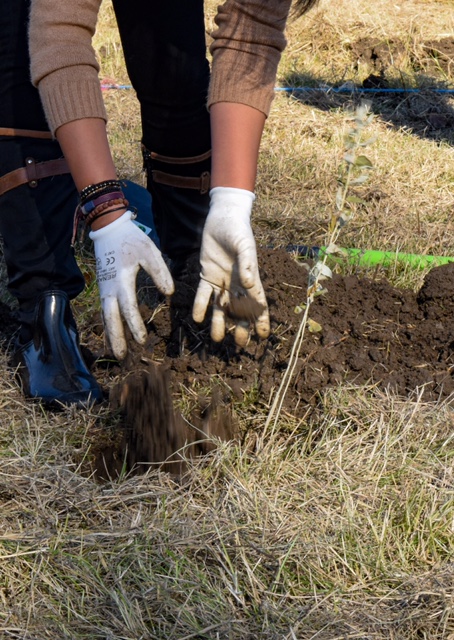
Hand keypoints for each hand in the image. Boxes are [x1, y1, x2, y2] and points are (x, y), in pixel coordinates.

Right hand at [90, 211, 173, 358]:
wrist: (108, 229)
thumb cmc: (131, 240)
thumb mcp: (149, 251)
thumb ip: (159, 271)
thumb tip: (168, 292)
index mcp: (121, 279)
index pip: (128, 307)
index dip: (135, 324)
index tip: (142, 340)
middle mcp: (109, 288)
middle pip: (111, 317)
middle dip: (117, 337)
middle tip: (122, 356)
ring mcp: (104, 289)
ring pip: (106, 317)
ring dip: (112, 335)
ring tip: (118, 353)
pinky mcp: (103, 289)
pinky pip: (105, 311)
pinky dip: (108, 325)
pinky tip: (113, 337)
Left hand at [192, 187, 269, 345]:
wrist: (222, 217)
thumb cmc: (238, 230)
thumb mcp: (244, 245)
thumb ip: (247, 264)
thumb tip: (248, 284)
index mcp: (251, 279)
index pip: (259, 304)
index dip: (262, 320)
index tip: (263, 336)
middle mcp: (236, 284)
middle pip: (240, 311)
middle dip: (241, 328)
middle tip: (240, 344)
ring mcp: (221, 281)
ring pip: (221, 308)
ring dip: (219, 323)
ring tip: (217, 338)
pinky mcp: (206, 275)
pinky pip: (203, 295)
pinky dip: (200, 306)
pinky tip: (197, 319)